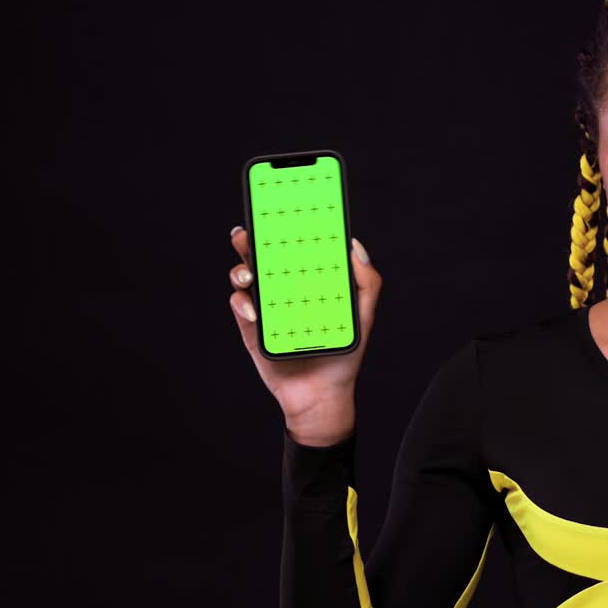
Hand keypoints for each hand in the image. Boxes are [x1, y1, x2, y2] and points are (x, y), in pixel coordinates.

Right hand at [227, 226, 381, 444]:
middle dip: (251, 240)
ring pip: (244, 277)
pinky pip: (240, 307)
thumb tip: (354, 245)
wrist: (321, 397)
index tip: (280, 210)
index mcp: (308, 282)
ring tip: (248, 273)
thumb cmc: (344, 356)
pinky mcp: (251, 329)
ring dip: (240, 268)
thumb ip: (367, 282)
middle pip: (263, 257)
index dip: (285, 228)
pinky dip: (242, 304)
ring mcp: (265, 308)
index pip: (294, 248)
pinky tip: (253, 311)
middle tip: (248, 232)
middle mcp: (284, 290)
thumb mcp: (362, 316)